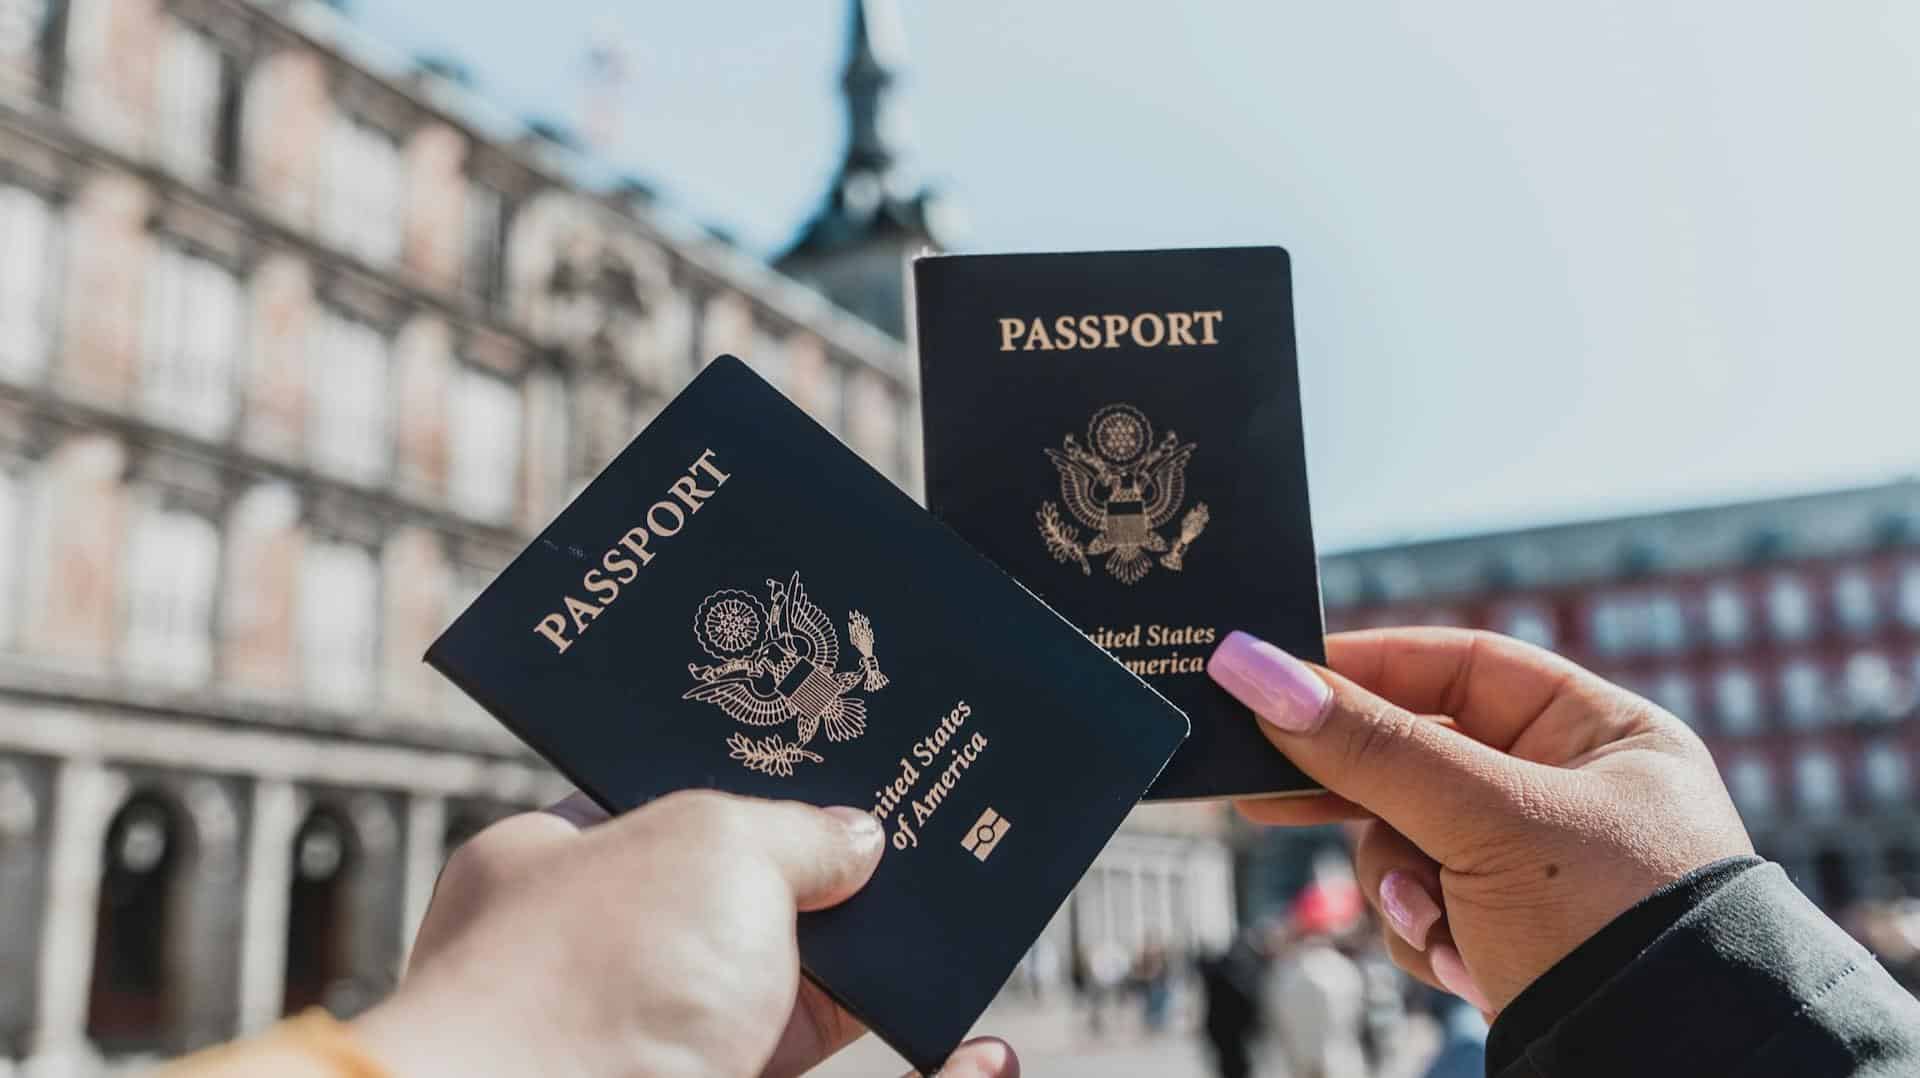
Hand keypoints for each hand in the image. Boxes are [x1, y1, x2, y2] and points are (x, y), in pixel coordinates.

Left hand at [352, 790, 1018, 1077]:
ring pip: (807, 1001)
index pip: (672, 801)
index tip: (847, 757)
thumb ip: (794, 828)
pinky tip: (987, 1056)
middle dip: (842, 875)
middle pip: (753, 901)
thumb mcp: (708, 844)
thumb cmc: (593, 979)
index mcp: (566, 866)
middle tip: (934, 829)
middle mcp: (614, 960)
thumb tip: (858, 840)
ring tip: (981, 911)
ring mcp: (671, 1047)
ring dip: (893, 970)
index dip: (762, 778)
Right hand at [1208, 627, 1752, 1012]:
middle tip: (1265, 792)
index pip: (1462, 666)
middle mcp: (1572, 791)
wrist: (1670, 1073)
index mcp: (1602, 733)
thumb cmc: (1614, 925)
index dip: (1368, 669)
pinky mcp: (1510, 933)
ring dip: (1401, 884)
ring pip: (1406, 839)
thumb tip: (1255, 669)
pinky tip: (1462, 963)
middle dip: (1360, 794)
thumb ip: (1370, 747)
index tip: (1279, 679)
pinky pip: (1424, 906)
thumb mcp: (1486, 820)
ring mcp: (1537, 868)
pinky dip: (1425, 934)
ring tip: (1432, 922)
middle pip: (1421, 757)